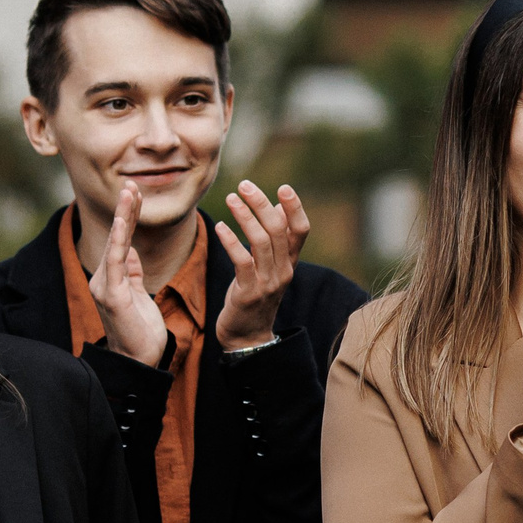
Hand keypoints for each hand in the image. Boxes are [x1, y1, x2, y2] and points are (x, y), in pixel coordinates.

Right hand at [90, 184, 169, 366]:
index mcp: (111, 278)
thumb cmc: (141, 332)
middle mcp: (103, 279)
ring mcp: (104, 286)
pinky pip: (114, 261)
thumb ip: (132, 273)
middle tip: (132, 183)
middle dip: (125, 210)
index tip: (136, 194)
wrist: (140, 362)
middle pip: (116, 237)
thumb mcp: (140, 296)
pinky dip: (118, 239)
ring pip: (115, 244)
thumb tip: (130, 250)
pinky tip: (122, 222)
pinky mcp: (111, 295)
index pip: (121, 241)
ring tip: (129, 193)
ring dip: (122, 217)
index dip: (128, 217)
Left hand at [213, 180, 309, 350]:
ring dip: (245, 217)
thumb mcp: (268, 267)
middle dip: (262, 204)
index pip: (301, 231)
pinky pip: (242, 261)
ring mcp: (268, 283)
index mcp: (290, 263)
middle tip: (244, 185)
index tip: (283, 187)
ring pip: (261, 242)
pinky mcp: (248, 293)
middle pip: (278, 230)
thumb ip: (276, 239)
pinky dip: (231, 241)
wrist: (247, 337)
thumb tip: (278, 206)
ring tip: (230, 198)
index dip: (295, 208)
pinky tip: (221, 226)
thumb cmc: (254, 295)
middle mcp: (283, 271)